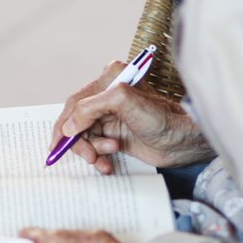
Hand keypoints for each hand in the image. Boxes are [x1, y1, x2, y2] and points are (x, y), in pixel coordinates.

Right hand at [51, 61, 213, 173]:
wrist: (184, 142)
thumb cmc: (163, 118)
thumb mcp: (123, 103)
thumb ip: (90, 109)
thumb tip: (69, 127)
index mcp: (109, 79)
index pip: (75, 103)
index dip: (64, 125)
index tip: (58, 144)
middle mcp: (108, 96)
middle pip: (77, 122)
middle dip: (80, 142)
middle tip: (89, 156)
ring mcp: (112, 116)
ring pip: (85, 137)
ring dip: (92, 151)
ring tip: (109, 155)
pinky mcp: (116, 134)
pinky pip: (96, 148)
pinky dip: (98, 158)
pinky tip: (108, 163)